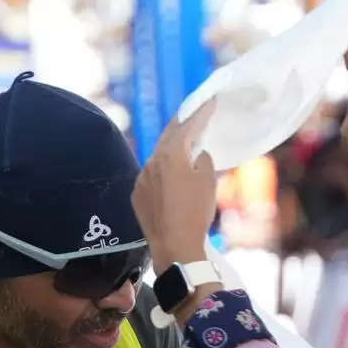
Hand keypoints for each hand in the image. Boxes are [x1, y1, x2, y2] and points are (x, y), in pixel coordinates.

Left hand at [135, 115, 220, 270]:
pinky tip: (170, 173)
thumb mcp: (208, 182)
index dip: (201, 113)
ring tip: (183, 143)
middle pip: (168, 135)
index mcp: (171, 154)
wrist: (174, 246)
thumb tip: (197, 155)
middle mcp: (151, 161)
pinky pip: (150, 174)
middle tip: (193, 114)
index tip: (210, 101)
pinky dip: (162, 169)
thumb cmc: (195, 213)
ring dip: (171, 148)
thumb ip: (203, 160)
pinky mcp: (137, 194)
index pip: (188, 126)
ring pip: (157, 155)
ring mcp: (141, 178)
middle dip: (182, 124)